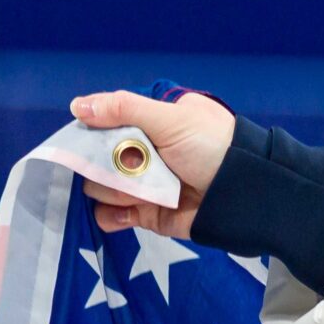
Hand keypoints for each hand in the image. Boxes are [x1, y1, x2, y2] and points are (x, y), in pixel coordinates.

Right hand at [68, 88, 236, 240]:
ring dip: (114, 190)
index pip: (101, 126)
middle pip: (93, 159)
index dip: (92, 134)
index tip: (99, 139)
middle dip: (103, 164)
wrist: (246, 194)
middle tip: (130, 165)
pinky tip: (128, 212)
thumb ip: (123, 108)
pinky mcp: (146, 213)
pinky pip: (111, 216)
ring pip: (99, 188)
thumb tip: (77, 107)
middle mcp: (140, 152)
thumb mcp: (172, 118)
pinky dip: (112, 216)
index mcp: (148, 124)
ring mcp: (142, 184)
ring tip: (145, 189)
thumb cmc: (213, 147)